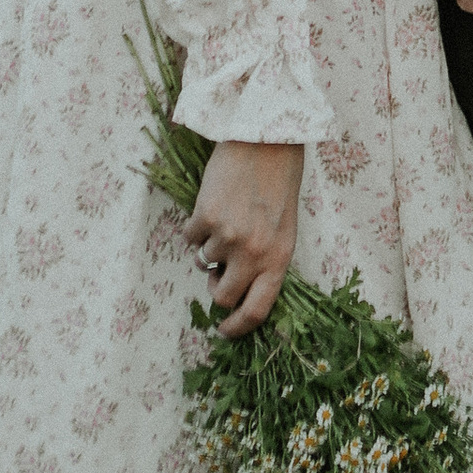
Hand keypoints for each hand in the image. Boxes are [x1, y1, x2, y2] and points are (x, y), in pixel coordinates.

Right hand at [184, 139, 301, 337]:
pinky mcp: (206, 217)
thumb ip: (264, 261)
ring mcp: (228, 237)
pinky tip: (212, 203)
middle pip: (222, 296)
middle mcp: (254, 254)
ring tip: (224, 216)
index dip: (238, 327)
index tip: (224, 331)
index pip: (257, 311)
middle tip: (215, 271)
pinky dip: (195, 226)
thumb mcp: (283, 230)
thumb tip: (234, 288)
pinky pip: (189, 236)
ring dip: (208, 247)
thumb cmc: (278, 185)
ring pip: (202, 262)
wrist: (266, 142)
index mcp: (278, 260)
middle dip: (215, 287)